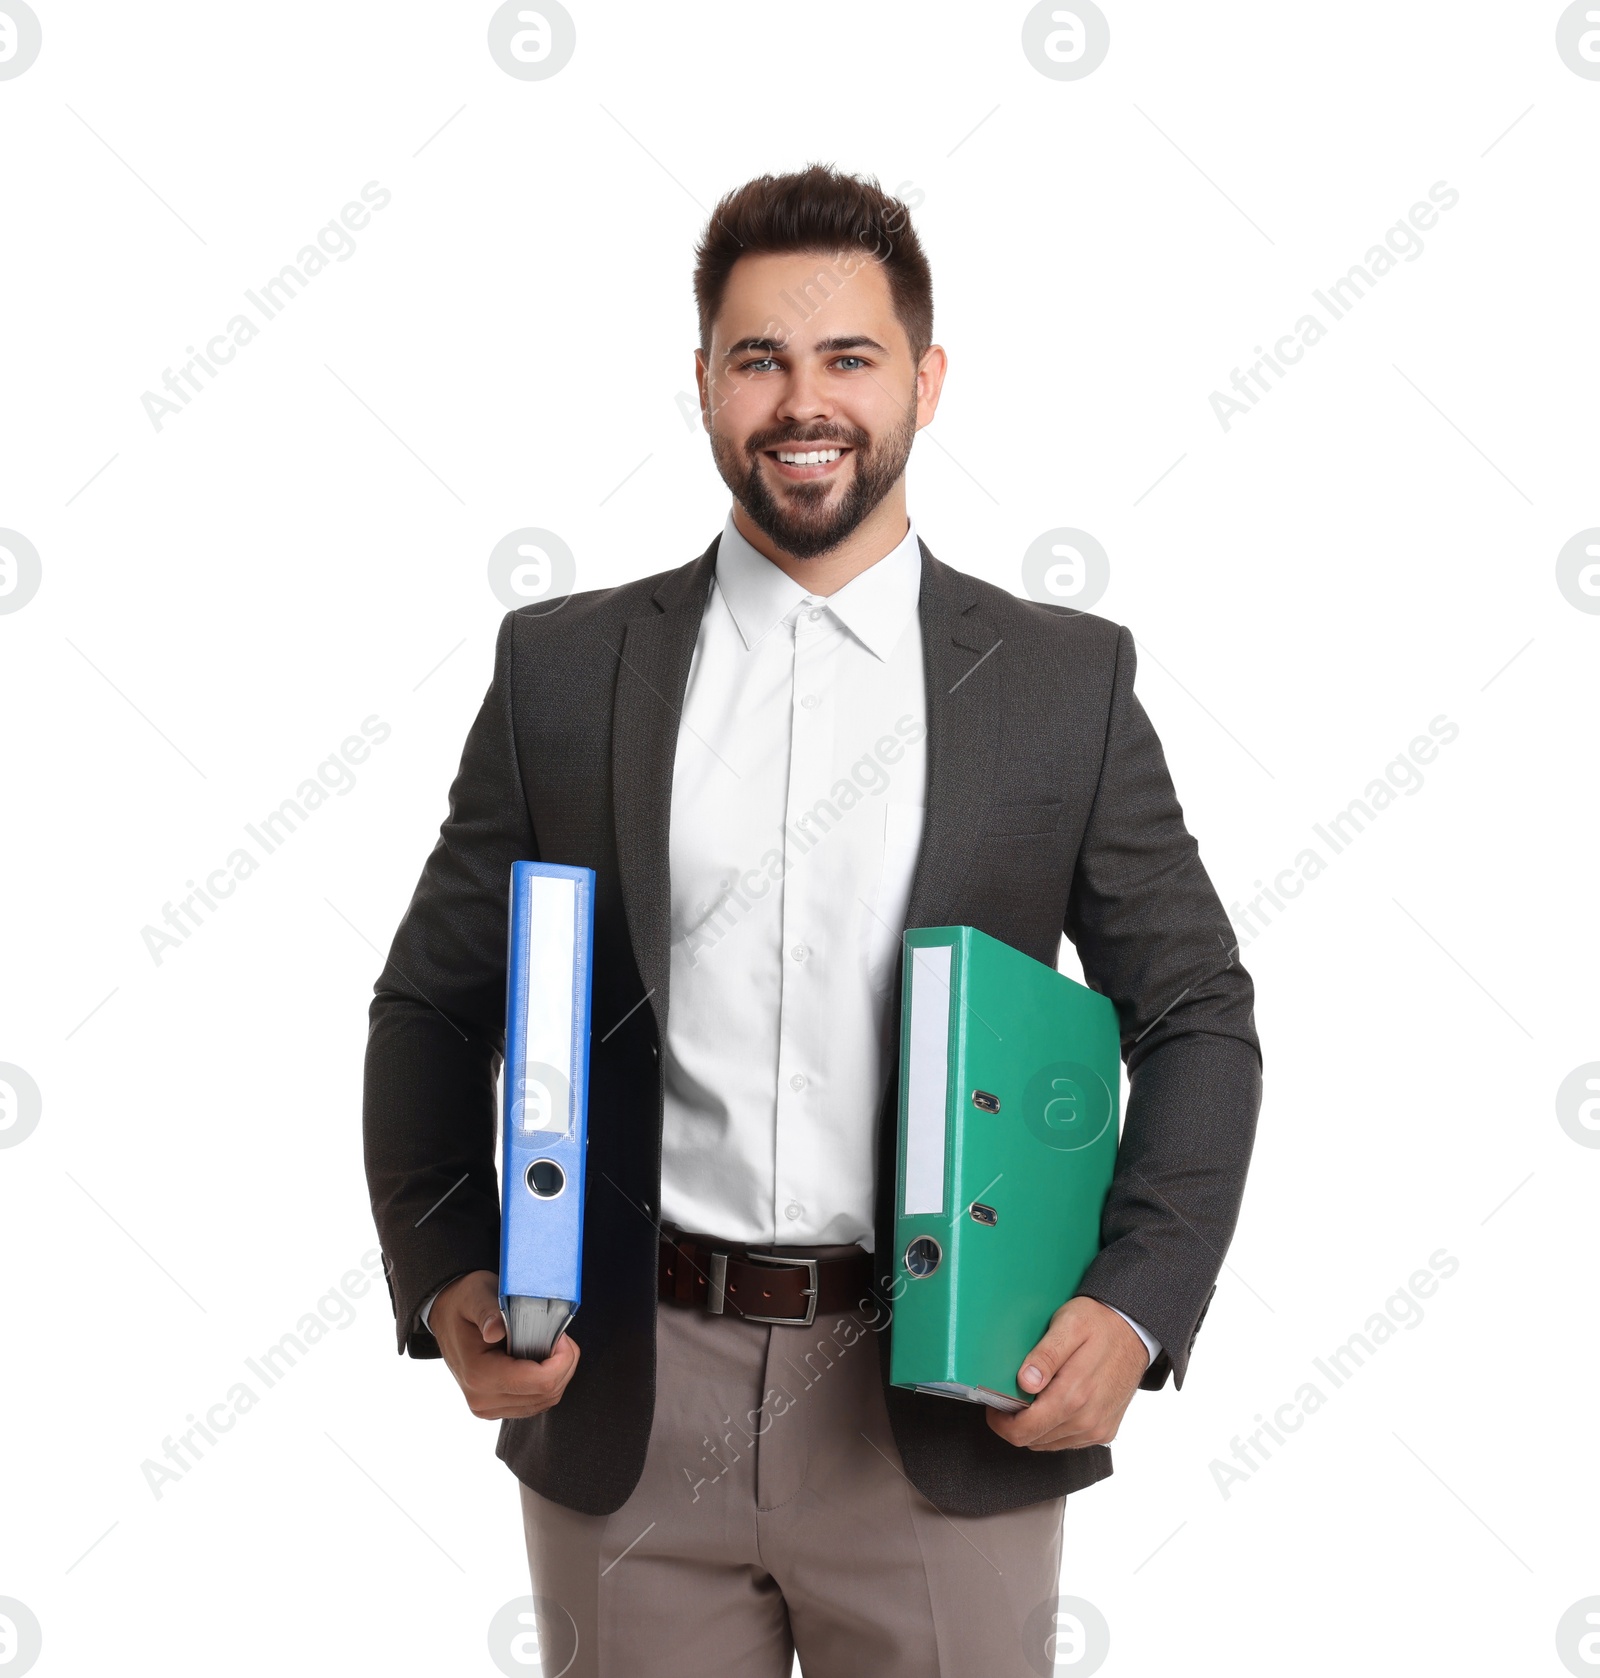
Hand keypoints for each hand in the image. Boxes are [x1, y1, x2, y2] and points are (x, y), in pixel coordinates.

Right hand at [430, 1270, 580, 1420]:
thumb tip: (495, 1330)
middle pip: (547, 1394)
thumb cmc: (464, 1302)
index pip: (540, 1382)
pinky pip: (534, 1403)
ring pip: (544, 1401)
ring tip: (549, 1346)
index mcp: (479, 1375)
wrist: (446, 1316)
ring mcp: (488, 1407)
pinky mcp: (495, 1407)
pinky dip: (545, 1382)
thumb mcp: (476, 1295)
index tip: (561, 1335)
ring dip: (557, 1374)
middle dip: (564, 1365)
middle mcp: (482, 1399)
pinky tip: (540, 1359)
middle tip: (559, 1337)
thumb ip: (488, 1312)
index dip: (562, 1359)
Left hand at [987, 1296, 1146, 1451]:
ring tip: (1033, 1398)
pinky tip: (1053, 1403)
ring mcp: (1098, 1429)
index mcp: (1074, 1395)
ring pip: (1049, 1443)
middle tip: (1009, 1398)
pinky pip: (1068, 1441)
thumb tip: (1026, 1382)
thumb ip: (1045, 1355)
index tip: (994, 1405)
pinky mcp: (1105, 1431)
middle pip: (1033, 1441)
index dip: (1001, 1423)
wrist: (1135, 1330)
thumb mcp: (1068, 1325)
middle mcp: (1088, 1420)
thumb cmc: (1099, 1323)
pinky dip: (1054, 1429)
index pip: (1024, 1431)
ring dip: (1035, 1427)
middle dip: (1015, 1423)